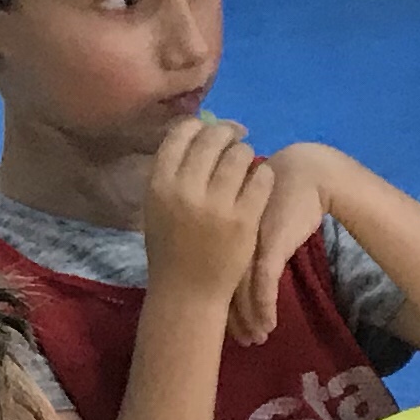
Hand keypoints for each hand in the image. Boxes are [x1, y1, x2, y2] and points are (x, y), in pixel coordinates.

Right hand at [145, 115, 273, 316]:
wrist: (187, 293)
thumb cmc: (170, 249)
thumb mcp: (156, 207)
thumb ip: (172, 173)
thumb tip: (196, 133)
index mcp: (159, 184)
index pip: (180, 134)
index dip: (199, 125)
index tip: (210, 129)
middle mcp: (185, 190)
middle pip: (212, 139)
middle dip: (227, 133)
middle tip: (237, 138)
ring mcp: (216, 205)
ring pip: (240, 155)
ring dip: (246, 152)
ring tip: (247, 161)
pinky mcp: (244, 219)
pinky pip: (261, 179)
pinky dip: (263, 174)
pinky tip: (261, 179)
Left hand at [233, 140, 339, 346]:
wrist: (307, 175)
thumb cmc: (282, 190)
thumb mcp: (253, 214)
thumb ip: (242, 236)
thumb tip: (233, 259)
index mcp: (218, 227)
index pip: (208, 270)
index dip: (213, 299)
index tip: (217, 322)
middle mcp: (229, 238)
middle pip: (222, 287)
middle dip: (230, 317)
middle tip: (238, 340)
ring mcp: (249, 245)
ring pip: (241, 292)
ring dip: (248, 319)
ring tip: (254, 339)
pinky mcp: (271, 248)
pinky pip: (264, 286)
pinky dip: (265, 308)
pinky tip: (268, 326)